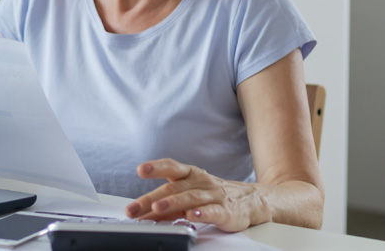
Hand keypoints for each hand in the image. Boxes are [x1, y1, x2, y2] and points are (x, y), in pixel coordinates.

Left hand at [124, 158, 260, 231]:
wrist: (249, 200)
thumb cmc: (213, 195)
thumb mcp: (188, 195)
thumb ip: (166, 204)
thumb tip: (141, 213)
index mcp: (190, 175)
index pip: (171, 167)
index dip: (156, 167)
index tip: (141, 169)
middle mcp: (200, 182)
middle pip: (174, 188)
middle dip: (151, 198)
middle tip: (134, 207)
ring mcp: (213, 196)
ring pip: (190, 198)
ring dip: (172, 203)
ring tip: (157, 208)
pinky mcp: (225, 211)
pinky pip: (212, 211)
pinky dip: (201, 214)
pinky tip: (191, 216)